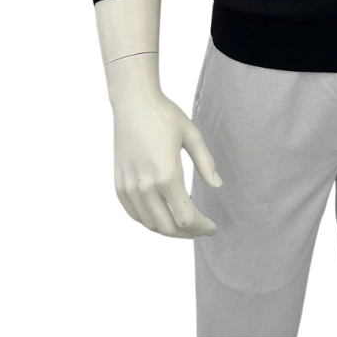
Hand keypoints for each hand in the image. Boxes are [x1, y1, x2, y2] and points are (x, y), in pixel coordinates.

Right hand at [107, 56, 222, 237]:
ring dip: (168, 230)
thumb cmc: (164, 115)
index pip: (186, 218)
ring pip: (150, 224)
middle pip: (168, 227)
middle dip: (188, 233)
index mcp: (167, 175)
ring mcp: (129, 187)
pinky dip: (149, 222)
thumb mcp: (192, 135)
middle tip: (201, 229)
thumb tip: (217, 185)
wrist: (133, 103)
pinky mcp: (119, 185)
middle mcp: (146, 186)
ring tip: (184, 225)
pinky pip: (134, 214)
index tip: (213, 227)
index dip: (202, 228)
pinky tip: (161, 216)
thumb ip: (206, 163)